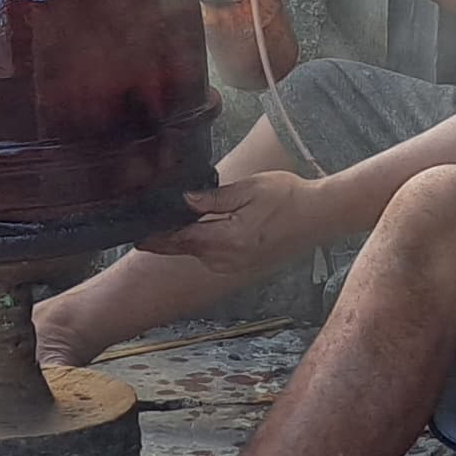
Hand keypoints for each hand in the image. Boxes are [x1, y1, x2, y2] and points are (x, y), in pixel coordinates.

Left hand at [139, 167, 324, 281]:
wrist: (319, 216)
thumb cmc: (287, 197)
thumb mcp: (249, 189)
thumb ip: (214, 199)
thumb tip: (185, 201)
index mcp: (230, 240)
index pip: (183, 241)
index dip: (158, 239)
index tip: (137, 237)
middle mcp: (230, 259)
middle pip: (188, 249)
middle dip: (166, 240)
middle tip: (142, 228)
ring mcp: (237, 265)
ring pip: (200, 254)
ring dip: (184, 241)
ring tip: (166, 224)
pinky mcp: (244, 265)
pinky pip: (214, 256)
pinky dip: (201, 244)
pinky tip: (197, 229)